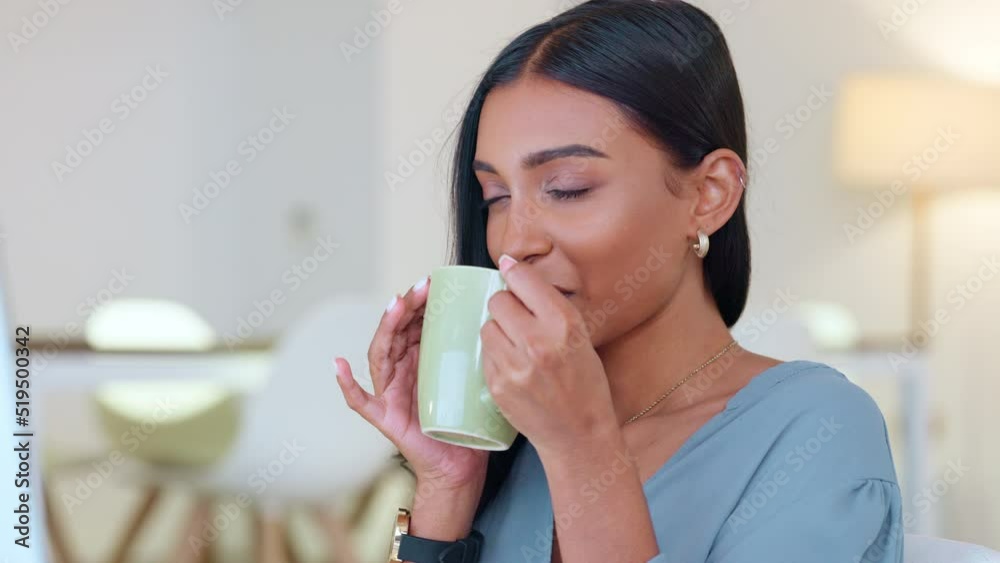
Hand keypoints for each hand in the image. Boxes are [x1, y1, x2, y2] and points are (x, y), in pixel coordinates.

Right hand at [334, 276, 488, 490]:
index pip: (415, 323)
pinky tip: (339, 365)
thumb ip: (477, 353)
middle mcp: (401, 372)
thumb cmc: (468, 421)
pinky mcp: (386, 417)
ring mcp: (390, 393)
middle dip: (406, 307)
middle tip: (421, 288)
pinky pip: (360, 400)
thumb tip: (501, 319)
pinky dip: (347, 384)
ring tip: (395, 306)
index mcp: (420, 360)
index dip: (420, 302)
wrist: (461, 465)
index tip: (434, 281)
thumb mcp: (475, 379)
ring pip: (381, 354)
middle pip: (396, 332)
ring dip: (386, 328)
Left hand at [481, 255, 619, 455]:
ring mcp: (515, 367)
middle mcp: (538, 342)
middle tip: (519, 319)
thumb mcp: (580, 336)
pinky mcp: (498, 386)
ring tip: (517, 345)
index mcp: (564, 324)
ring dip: (498, 330)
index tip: (509, 269)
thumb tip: (511, 269)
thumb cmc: (584, 383)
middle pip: (498, 301)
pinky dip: (496, 355)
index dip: (513, 272)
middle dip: (505, 305)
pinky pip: (486, 354)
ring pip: (487, 326)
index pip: (523, 279)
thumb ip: (549, 306)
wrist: (580, 434)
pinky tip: (514, 366)